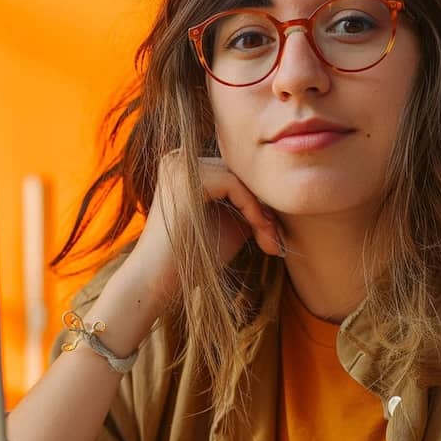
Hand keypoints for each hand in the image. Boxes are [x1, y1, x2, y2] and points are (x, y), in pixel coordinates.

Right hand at [128, 151, 283, 303]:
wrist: (159, 282)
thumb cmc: (195, 257)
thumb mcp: (231, 222)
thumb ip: (249, 203)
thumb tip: (280, 191)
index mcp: (185, 166)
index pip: (234, 173)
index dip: (257, 201)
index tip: (272, 235)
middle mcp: (179, 158)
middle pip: (238, 173)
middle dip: (262, 207)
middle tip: (274, 240)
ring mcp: (180, 165)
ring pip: (240, 178)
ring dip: (261, 210)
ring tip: (270, 241)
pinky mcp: (187, 177)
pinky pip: (234, 184)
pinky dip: (252, 209)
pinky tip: (260, 231)